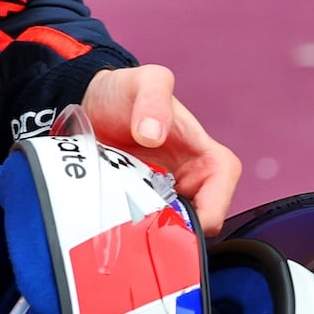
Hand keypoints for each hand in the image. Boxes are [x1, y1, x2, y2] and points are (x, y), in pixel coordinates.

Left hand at [81, 65, 241, 235]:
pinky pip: (147, 229)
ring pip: (173, 230)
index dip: (211, 209)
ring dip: (154, 232)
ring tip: (127, 221)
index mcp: (203, 155)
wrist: (90, 101)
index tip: (182, 218)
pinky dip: (136, 230)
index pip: (223, 189)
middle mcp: (188, 179)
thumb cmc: (125, 91)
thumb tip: (153, 134)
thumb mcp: (144, 81)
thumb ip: (153, 98)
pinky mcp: (140, 205)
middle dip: (178, 230)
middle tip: (144, 224)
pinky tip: (117, 222)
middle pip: (200, 220)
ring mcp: (164, 195)